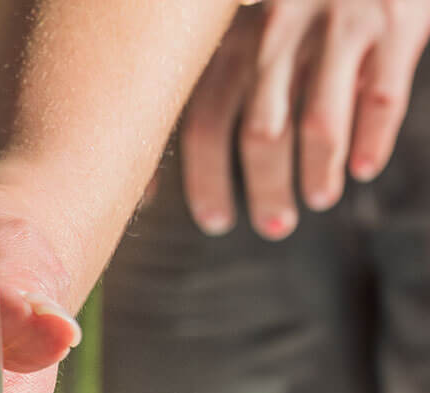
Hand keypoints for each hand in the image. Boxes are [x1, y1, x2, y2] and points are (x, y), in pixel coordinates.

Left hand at [181, 0, 429, 238]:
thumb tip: (145, 189)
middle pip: (261, 133)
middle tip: (273, 226)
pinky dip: (371, 142)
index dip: (205, 180)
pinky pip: (379, 99)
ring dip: (315, 174)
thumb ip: (207, 95)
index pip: (204, 122)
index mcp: (233, 41)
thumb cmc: (296, 12)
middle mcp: (278, 33)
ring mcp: (337, 28)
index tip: (215, 221)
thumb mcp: (246, 38)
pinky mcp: (393, 28)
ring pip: (318, 124)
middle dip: (265, 189)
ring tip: (318, 199)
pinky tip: (364, 169)